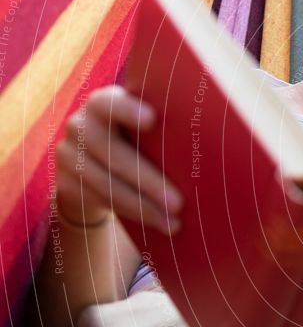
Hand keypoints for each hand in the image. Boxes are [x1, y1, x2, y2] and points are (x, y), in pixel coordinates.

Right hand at [55, 85, 182, 233]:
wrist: (94, 164)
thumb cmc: (136, 138)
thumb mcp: (142, 127)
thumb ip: (160, 127)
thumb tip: (213, 142)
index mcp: (103, 104)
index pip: (110, 103)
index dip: (128, 110)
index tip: (153, 120)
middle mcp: (81, 125)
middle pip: (114, 155)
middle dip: (149, 182)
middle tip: (179, 203)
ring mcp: (69, 155)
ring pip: (108, 185)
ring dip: (144, 207)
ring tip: (174, 221)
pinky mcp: (66, 183)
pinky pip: (103, 201)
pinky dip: (134, 213)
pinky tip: (159, 223)